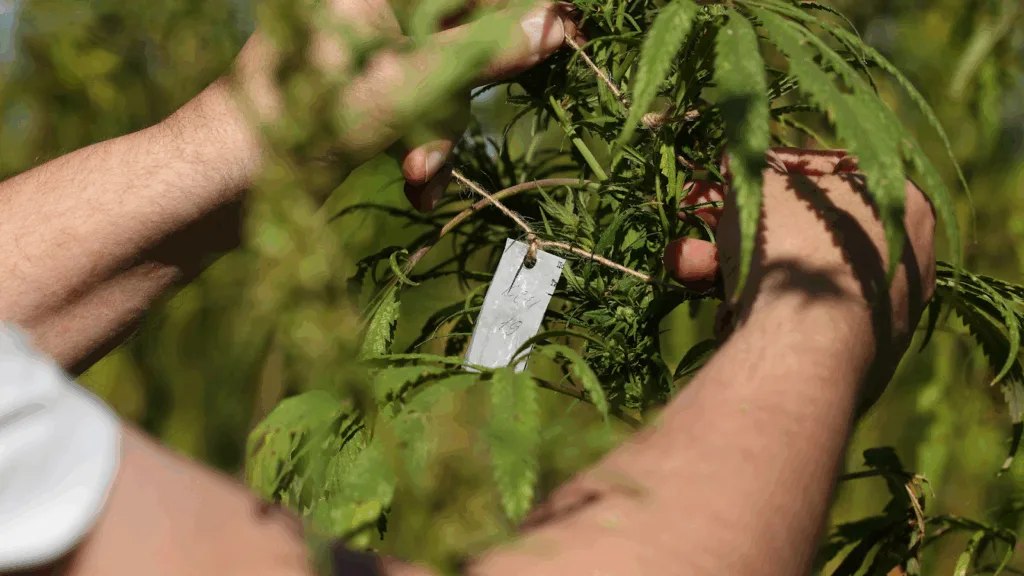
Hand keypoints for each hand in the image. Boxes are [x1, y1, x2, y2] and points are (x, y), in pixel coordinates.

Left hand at [209, 0, 578, 207]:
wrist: (234, 174)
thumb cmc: (316, 111)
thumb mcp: (413, 82)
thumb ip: (487, 53)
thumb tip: (555, 24)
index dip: (523, 12)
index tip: (568, 32)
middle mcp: (380, 10)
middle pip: (464, 37)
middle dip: (465, 96)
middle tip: (481, 117)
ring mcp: (374, 52)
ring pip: (444, 83)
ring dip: (439, 136)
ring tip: (418, 174)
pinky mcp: (369, 92)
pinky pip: (418, 110)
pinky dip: (421, 147)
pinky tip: (414, 186)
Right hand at [664, 148, 936, 408]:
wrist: (806, 351)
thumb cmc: (793, 248)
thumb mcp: (761, 186)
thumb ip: (751, 168)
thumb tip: (738, 158)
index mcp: (903, 204)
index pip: (829, 171)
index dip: (767, 170)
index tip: (725, 174)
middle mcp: (906, 260)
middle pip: (804, 229)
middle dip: (737, 224)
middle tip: (694, 219)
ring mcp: (885, 315)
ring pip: (795, 277)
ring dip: (731, 266)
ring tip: (684, 265)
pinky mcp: (857, 359)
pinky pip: (798, 321)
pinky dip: (757, 310)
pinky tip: (721, 314)